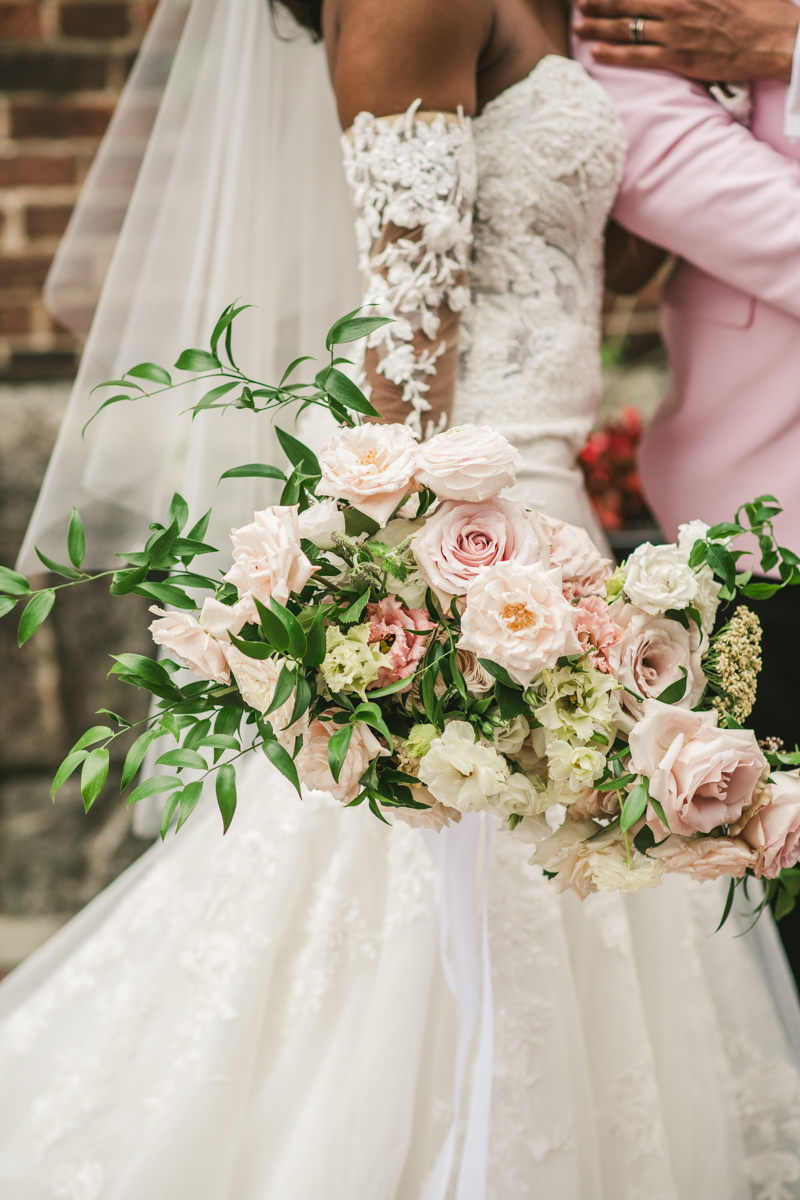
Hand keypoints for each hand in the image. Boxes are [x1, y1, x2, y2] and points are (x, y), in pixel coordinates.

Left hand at [573, 0, 799, 82]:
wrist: (773, 38)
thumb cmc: (755, 8)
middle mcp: (676, 4)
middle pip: (627, 1)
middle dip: (599, 2)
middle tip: (580, 3)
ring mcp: (675, 31)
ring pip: (626, 27)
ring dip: (598, 27)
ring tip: (580, 27)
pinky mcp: (678, 57)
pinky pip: (636, 55)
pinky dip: (613, 54)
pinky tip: (595, 53)